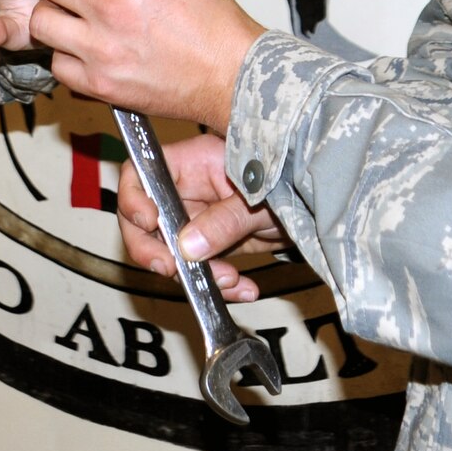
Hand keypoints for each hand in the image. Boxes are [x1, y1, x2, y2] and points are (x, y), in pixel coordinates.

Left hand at [25, 0, 263, 129]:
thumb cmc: (212, 24)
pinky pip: (57, 62)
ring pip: (41, 20)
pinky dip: (63, 51)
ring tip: (59, 8)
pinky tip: (78, 44)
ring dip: (46, 10)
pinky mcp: (99, 84)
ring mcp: (101, 49)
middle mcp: (111, 8)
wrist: (231, 74)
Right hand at [117, 133, 289, 302]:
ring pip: (172, 253)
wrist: (318, 210)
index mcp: (194, 162)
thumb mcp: (261, 200)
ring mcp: (198, 218)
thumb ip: (224, 221)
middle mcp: (189, 190)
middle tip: (173, 269)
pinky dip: (218, 285)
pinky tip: (242, 288)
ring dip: (195, 275)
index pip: (141, 173)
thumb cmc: (293, 182)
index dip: (133, 198)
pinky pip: (200, 269)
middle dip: (156, 251)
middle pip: (145, 221)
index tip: (148, 223)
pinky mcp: (213, 244)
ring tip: (230, 281)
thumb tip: (188, 246)